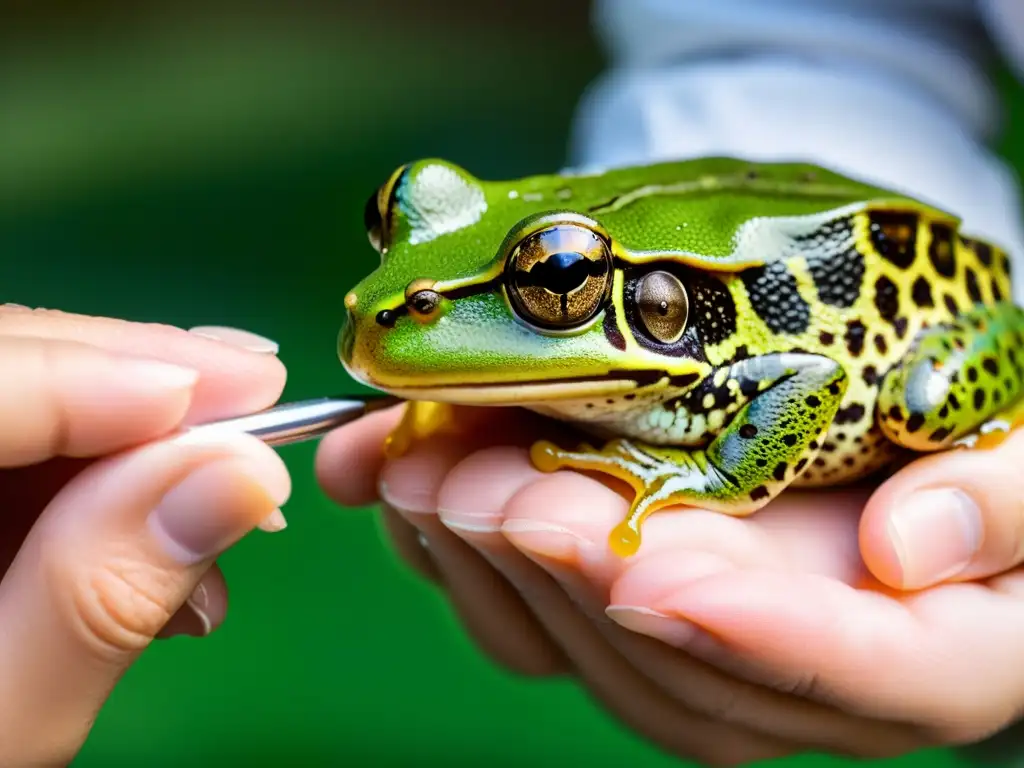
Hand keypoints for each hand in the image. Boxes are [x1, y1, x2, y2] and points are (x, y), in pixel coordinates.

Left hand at [0, 306, 289, 765]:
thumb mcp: (0, 726)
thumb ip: (101, 600)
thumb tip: (240, 476)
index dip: (87, 373)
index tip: (234, 386)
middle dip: (134, 376)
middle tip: (258, 394)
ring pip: (21, 394)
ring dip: (141, 437)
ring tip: (231, 499)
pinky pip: (25, 453)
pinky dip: (113, 480)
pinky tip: (169, 533)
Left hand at [318, 404, 1023, 764]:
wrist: (883, 427)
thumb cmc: (969, 442)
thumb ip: (1005, 503)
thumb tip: (909, 553)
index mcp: (924, 656)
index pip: (860, 672)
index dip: (762, 635)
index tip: (662, 578)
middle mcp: (788, 679)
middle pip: (679, 664)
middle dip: (576, 573)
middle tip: (495, 490)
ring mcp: (685, 651)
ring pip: (577, 647)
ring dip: (487, 559)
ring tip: (419, 466)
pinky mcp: (604, 611)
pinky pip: (514, 605)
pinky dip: (439, 539)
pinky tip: (382, 467)